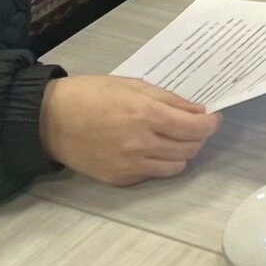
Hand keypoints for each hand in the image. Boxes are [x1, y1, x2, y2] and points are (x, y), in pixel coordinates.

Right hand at [39, 75, 219, 186]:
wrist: (51, 120)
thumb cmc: (91, 94)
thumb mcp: (133, 86)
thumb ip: (168, 100)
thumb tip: (197, 112)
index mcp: (146, 115)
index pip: (194, 127)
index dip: (210, 124)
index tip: (214, 118)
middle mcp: (142, 144)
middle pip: (189, 149)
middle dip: (199, 137)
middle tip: (195, 126)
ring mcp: (131, 165)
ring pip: (176, 166)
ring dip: (183, 152)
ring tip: (176, 138)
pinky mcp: (120, 179)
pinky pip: (154, 174)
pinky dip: (161, 163)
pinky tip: (153, 149)